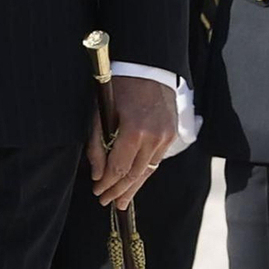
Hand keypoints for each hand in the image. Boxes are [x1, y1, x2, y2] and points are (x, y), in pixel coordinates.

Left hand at [87, 77, 177, 209]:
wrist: (148, 66)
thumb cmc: (119, 86)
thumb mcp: (99, 113)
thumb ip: (96, 146)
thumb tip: (97, 175)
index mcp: (134, 132)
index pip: (118, 169)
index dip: (107, 185)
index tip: (97, 192)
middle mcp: (153, 138)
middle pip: (135, 175)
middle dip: (119, 191)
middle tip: (106, 202)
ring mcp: (166, 137)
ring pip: (148, 171)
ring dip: (133, 187)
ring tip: (122, 201)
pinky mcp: (172, 134)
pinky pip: (156, 160)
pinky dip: (144, 172)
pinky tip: (135, 180)